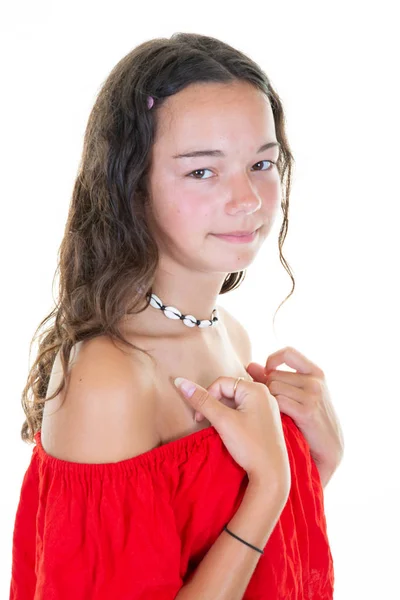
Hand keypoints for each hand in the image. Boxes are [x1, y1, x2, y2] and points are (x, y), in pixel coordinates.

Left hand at [246, 346, 343, 484]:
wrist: (330, 447)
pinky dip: (273, 410)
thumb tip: (250, 365)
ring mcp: (312, 396)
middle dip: (266, 388)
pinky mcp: (306, 412)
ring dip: (268, 401)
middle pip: (274, 375)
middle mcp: (315, 381)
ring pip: (273, 388)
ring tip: (274, 414)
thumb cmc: (311, 419)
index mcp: (316, 372)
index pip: (288, 352)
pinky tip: (277, 420)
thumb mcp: (299, 394)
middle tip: (269, 404)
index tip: (267, 373)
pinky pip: (278, 402)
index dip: (273, 359)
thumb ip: (275, 378)